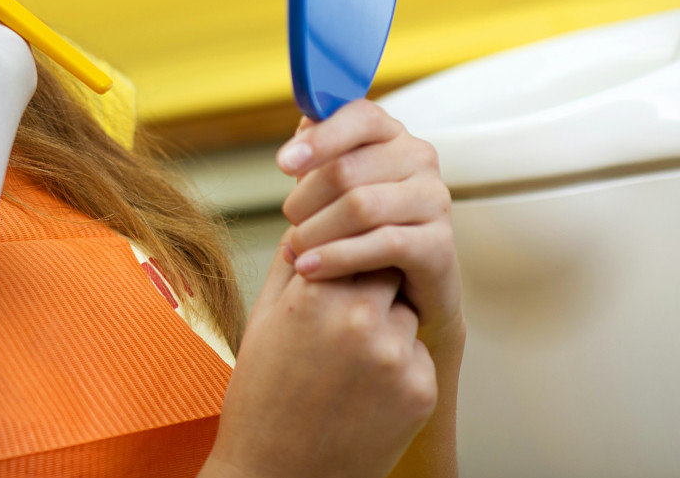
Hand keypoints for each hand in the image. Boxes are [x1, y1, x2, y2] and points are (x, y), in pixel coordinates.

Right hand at [207, 254, 437, 477]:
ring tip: (350, 357)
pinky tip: (365, 388)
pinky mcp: (421, 389)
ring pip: (406, 312)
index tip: (338, 265)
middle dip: (371, 281)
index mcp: (313, 294)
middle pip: (386, 269)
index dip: (345, 253)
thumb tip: (308, 230)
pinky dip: (400, 364)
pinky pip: (418, 355)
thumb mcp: (262, 321)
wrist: (280, 473)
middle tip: (348, 307)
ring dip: (388, 322)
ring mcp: (395, 355)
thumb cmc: (262, 397)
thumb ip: (290, 269)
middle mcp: (359, 318)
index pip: (351, 241)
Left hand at [277, 100, 463, 356]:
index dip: (319, 138)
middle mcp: (419, 159)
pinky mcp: (441, 244)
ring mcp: (434, 200)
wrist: (399, 292)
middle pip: (347, 168)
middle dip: (305, 199)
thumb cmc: (358, 228)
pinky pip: (383, 244)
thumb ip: (318, 153)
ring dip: (316, 231)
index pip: (359, 116)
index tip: (284, 164)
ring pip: (361, 206)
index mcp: (390, 134)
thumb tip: (303, 124)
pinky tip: (311, 268)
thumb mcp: (331, 187)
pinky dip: (337, 256)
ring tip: (296, 249)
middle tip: (290, 221)